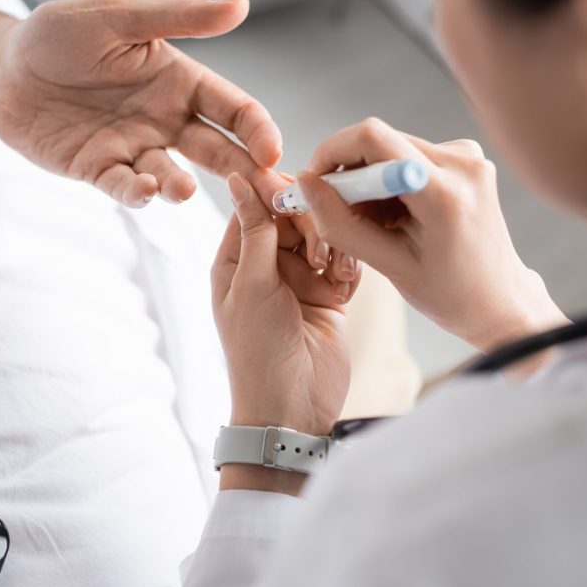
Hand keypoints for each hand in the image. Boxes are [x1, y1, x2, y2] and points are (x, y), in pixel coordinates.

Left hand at [0, 0, 284, 205]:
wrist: (3, 69)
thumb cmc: (60, 34)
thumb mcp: (120, 15)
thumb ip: (180, 17)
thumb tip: (241, 5)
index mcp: (180, 81)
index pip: (233, 110)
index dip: (258, 131)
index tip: (273, 153)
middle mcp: (165, 120)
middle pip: (218, 151)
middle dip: (247, 175)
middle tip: (270, 198)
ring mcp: (135, 149)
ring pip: (172, 176)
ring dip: (181, 187)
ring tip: (181, 188)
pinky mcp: (101, 171)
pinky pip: (125, 188)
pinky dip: (137, 194)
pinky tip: (143, 191)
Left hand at [212, 174, 359, 443]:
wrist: (292, 407)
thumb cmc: (258, 350)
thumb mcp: (252, 284)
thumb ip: (255, 230)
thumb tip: (238, 180)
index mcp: (237, 259)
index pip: (257, 206)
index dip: (278, 194)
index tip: (301, 188)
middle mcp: (268, 264)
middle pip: (295, 216)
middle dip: (312, 224)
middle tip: (320, 251)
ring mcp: (301, 279)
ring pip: (325, 235)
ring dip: (334, 246)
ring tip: (335, 273)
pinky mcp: (330, 294)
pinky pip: (345, 262)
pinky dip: (349, 267)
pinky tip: (346, 283)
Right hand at [295, 118, 567, 352]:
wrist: (501, 300)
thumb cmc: (451, 293)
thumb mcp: (389, 266)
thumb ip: (341, 225)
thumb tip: (305, 185)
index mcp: (445, 192)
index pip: (372, 138)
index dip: (331, 153)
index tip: (315, 184)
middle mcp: (462, 161)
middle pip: (378, 141)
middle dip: (349, 175)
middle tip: (346, 217)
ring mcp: (467, 155)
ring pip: (389, 148)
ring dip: (369, 182)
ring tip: (379, 226)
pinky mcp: (465, 157)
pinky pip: (407, 156)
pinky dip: (389, 182)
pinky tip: (398, 217)